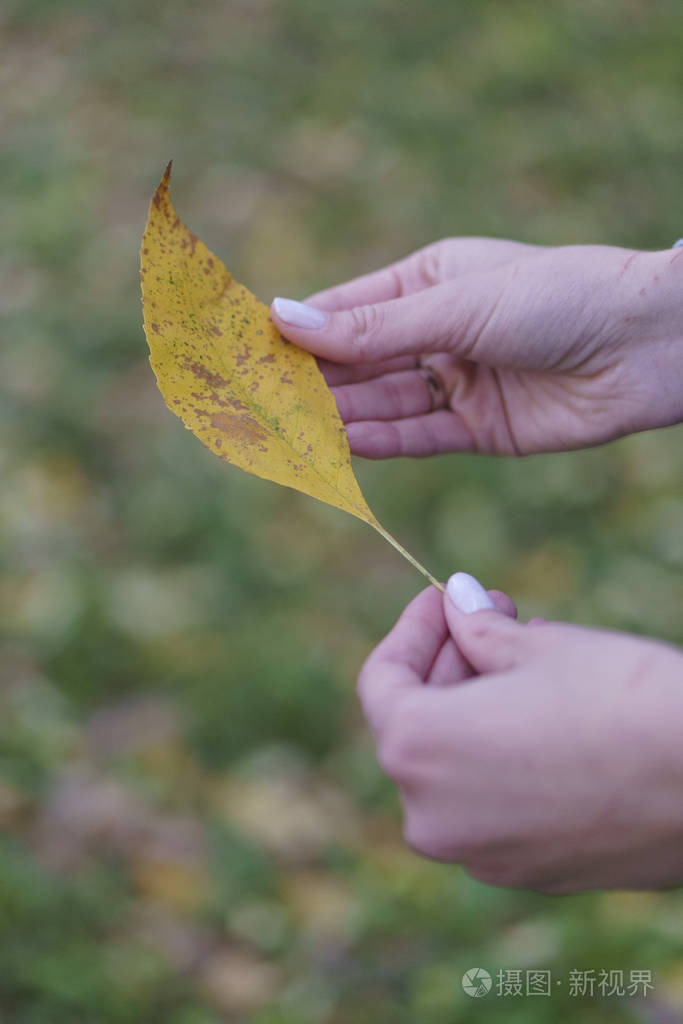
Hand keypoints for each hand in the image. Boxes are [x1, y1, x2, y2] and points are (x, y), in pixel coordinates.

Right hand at [271, 239, 682, 456]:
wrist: (650, 345)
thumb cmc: (559, 296)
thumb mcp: (456, 305)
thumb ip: (373, 327)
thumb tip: (286, 319)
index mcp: (429, 280)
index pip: (347, 310)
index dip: (298, 331)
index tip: (245, 351)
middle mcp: (439, 332)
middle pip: (360, 362)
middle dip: (312, 383)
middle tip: (256, 404)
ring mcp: (459, 382)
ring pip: (385, 404)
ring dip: (340, 418)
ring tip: (288, 432)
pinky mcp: (481, 429)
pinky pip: (420, 437)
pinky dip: (383, 444)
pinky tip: (342, 446)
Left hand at [358, 575, 682, 891]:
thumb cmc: (623, 701)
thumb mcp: (542, 646)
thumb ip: (478, 629)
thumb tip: (458, 603)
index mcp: (417, 751)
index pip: (382, 680)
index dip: (412, 627)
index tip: (445, 597)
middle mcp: (433, 816)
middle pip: (414, 725)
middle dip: (450, 662)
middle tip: (494, 615)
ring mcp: (481, 854)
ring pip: (454, 767)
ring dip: (476, 707)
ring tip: (526, 656)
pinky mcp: (530, 871)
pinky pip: (492, 803)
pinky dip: (500, 756)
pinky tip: (545, 717)